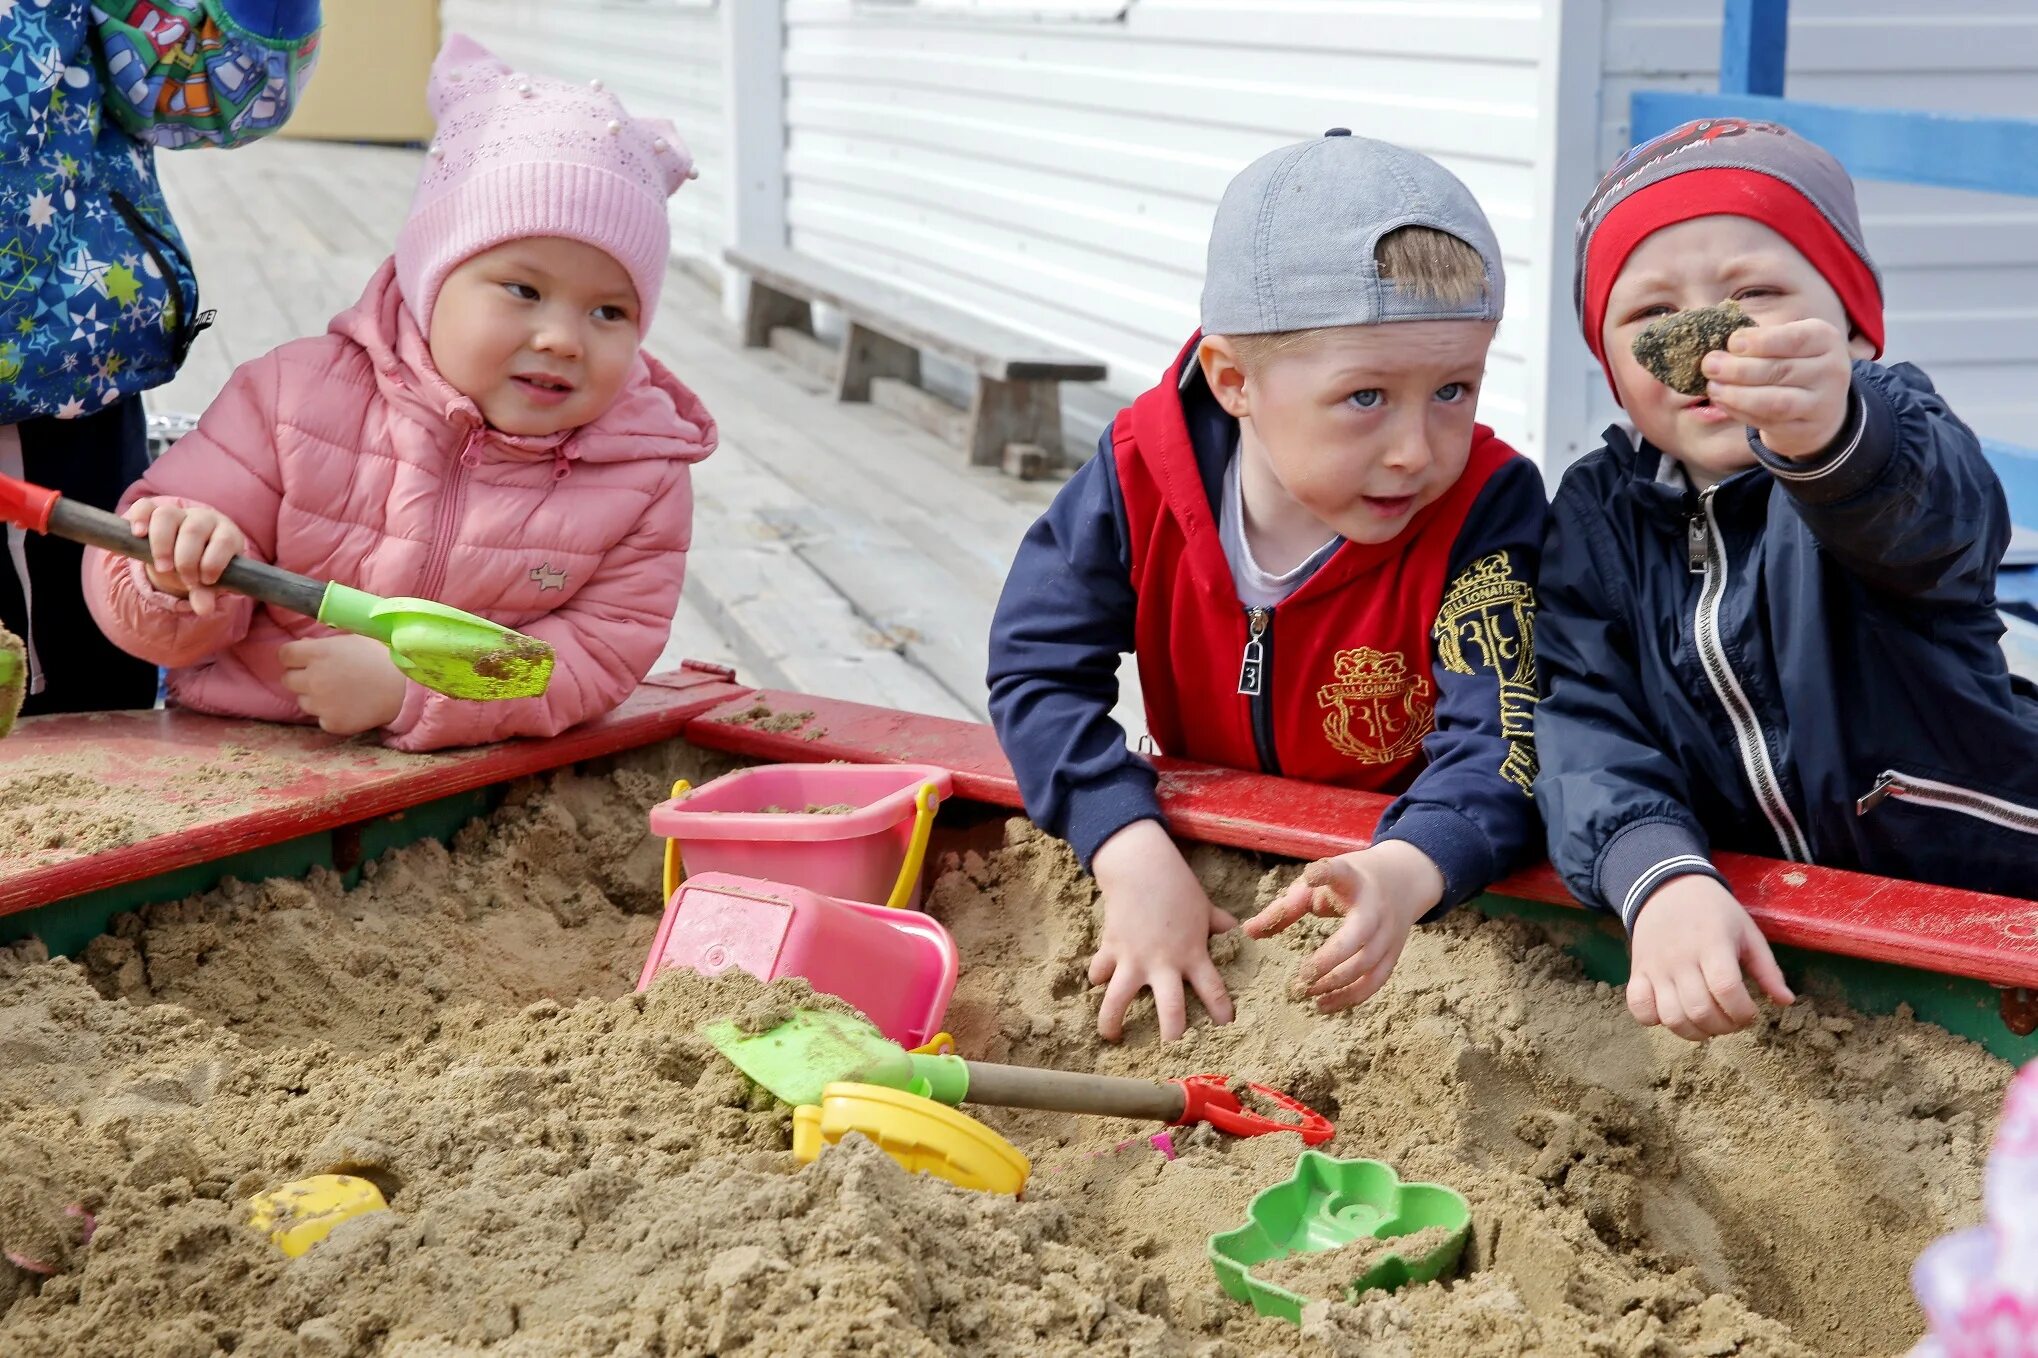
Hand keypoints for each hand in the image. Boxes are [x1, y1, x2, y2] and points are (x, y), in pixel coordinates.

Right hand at [124, 497, 245, 616]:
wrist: (191, 553)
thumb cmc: (205, 568)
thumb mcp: (208, 582)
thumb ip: (205, 593)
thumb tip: (203, 609)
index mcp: (226, 533)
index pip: (223, 541)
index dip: (213, 561)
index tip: (205, 581)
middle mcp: (204, 518)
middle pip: (193, 530)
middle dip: (186, 558)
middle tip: (183, 579)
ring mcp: (179, 512)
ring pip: (167, 515)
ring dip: (161, 543)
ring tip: (161, 567)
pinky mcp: (156, 511)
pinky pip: (145, 506)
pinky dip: (140, 518)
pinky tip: (138, 534)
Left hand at [278, 634, 407, 734]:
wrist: (405, 689)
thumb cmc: (381, 659)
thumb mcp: (353, 641)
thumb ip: (324, 643)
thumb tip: (304, 645)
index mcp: (318, 653)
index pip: (284, 655)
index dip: (293, 657)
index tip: (303, 660)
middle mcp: (314, 678)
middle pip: (288, 679)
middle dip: (301, 677)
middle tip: (323, 677)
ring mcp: (321, 703)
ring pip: (303, 701)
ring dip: (315, 697)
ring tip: (341, 692)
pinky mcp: (331, 723)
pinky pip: (321, 718)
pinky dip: (331, 714)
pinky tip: (350, 706)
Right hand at [1088, 819, 1236, 1041]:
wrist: (1140, 867)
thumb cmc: (1178, 886)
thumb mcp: (1204, 906)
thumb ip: (1218, 924)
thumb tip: (1236, 931)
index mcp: (1193, 955)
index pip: (1214, 990)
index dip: (1222, 1011)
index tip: (1225, 1025)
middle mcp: (1164, 964)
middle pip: (1171, 1010)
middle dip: (1173, 1034)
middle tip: (1171, 1048)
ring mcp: (1133, 959)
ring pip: (1118, 1001)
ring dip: (1113, 1022)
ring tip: (1112, 1036)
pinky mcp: (1110, 949)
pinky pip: (1099, 971)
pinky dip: (1098, 977)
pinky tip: (1099, 983)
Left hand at [1242, 841, 1440, 1012]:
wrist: (1403, 880)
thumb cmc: (1348, 883)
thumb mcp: (1318, 884)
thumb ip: (1284, 907)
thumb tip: (1247, 933)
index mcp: (1352, 879)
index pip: (1340, 872)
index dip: (1325, 873)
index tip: (1310, 875)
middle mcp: (1375, 907)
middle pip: (1358, 936)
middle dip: (1330, 959)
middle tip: (1302, 975)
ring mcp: (1389, 932)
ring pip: (1367, 965)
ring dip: (1336, 983)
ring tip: (1305, 991)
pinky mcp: (1394, 953)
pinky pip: (1375, 982)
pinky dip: (1351, 997)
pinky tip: (1323, 1005)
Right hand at [1627, 875, 1794, 1040]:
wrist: (1666, 888)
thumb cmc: (1714, 912)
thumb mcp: (1747, 932)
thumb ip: (1767, 969)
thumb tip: (1787, 1002)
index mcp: (1712, 944)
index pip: (1726, 989)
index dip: (1743, 1012)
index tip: (1751, 1013)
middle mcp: (1680, 958)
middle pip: (1700, 1010)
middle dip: (1724, 1026)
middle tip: (1732, 1019)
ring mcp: (1655, 968)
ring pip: (1671, 1017)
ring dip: (1695, 1031)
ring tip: (1708, 1022)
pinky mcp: (1636, 972)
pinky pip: (1638, 1008)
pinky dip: (1654, 1020)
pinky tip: (1672, 1012)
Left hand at [1701, 318, 1853, 459]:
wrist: (1820, 410)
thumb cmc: (1793, 365)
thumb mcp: (1787, 343)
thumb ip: (1759, 339)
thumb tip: (1716, 336)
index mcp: (1825, 339)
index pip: (1795, 338)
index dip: (1761, 341)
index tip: (1732, 342)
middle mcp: (1830, 370)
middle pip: (1780, 370)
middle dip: (1738, 369)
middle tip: (1709, 365)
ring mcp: (1820, 403)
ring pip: (1775, 401)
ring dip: (1737, 395)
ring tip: (1713, 387)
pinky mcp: (1805, 429)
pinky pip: (1767, 421)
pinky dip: (1740, 411)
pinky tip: (1722, 402)